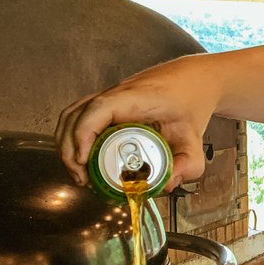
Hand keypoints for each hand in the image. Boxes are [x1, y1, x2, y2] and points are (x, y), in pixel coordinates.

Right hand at [54, 54, 218, 190]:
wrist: (195, 80)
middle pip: (76, 114)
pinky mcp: (109, 103)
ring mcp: (110, 96)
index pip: (99, 108)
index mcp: (137, 98)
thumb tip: (167, 185)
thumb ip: (187, 165)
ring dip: (68, 143)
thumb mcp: (195, 139)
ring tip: (79, 172)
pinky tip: (84, 159)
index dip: (84, 133)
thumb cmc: (192, 101)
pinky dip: (75, 137)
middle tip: (81, 177)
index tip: (83, 160)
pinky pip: (82, 116)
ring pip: (73, 114)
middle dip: (70, 147)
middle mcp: (118, 94)